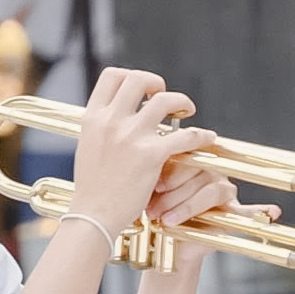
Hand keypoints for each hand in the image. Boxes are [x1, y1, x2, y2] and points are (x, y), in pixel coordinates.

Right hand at [67, 68, 216, 231]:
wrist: (93, 216)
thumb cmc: (92, 189)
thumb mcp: (88, 147)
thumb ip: (103, 128)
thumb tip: (120, 115)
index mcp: (92, 118)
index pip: (112, 76)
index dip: (132, 76)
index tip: (143, 90)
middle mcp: (110, 121)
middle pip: (138, 79)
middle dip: (157, 83)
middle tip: (165, 97)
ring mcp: (131, 137)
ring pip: (164, 100)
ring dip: (181, 101)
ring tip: (187, 111)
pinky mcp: (151, 156)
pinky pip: (184, 136)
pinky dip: (200, 136)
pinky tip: (206, 139)